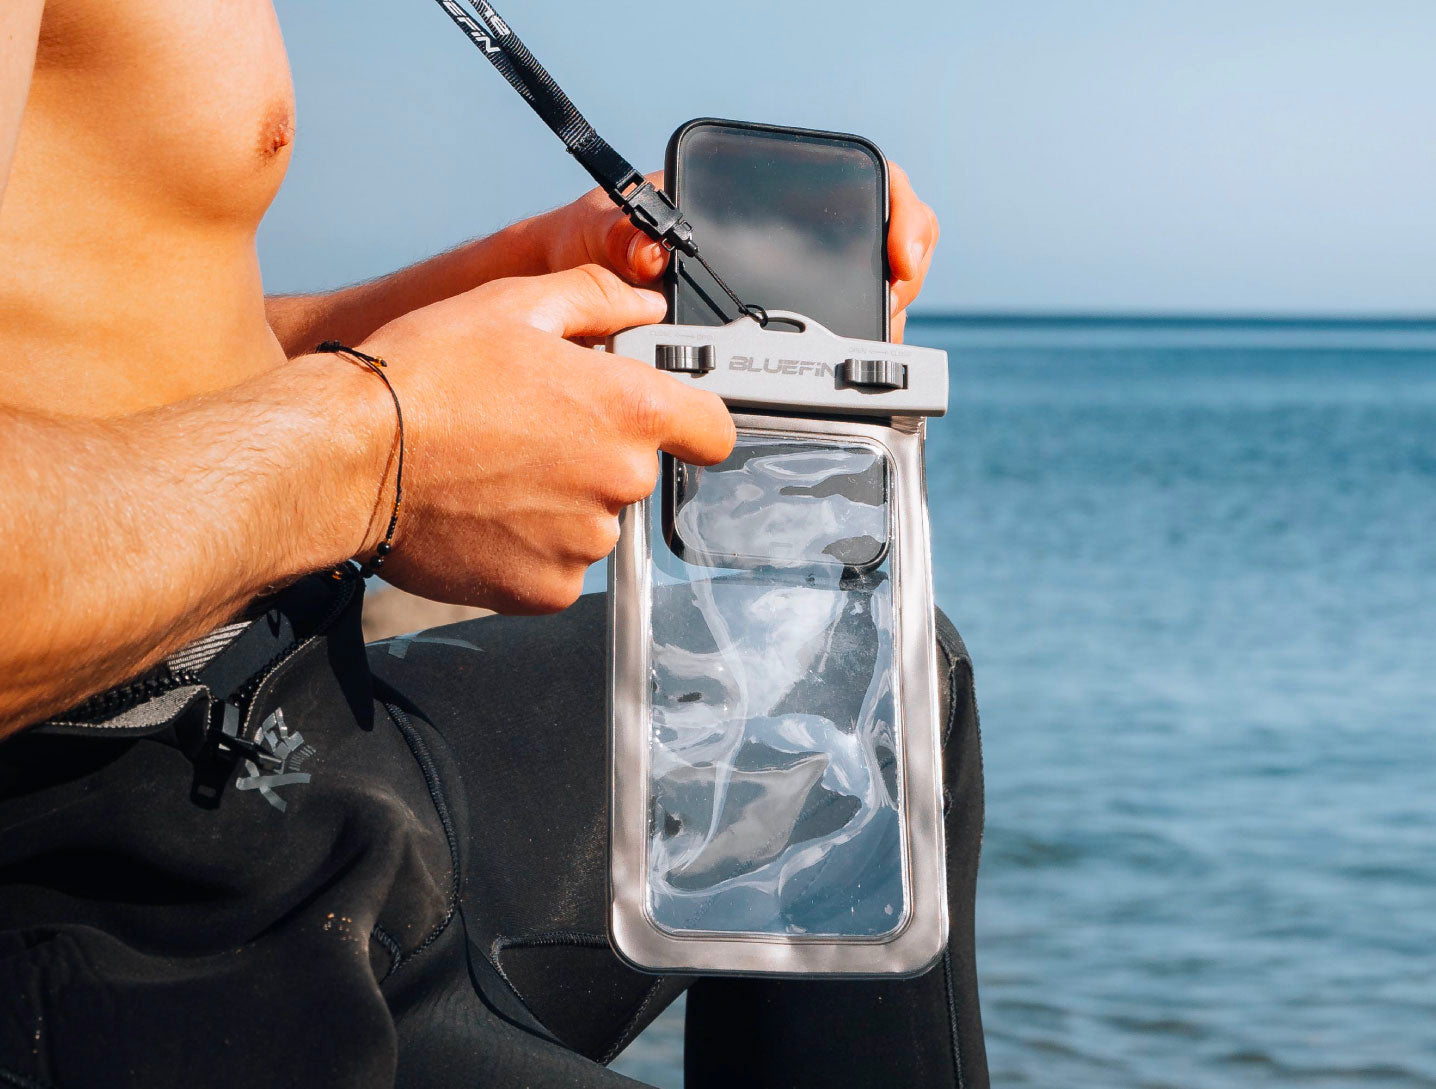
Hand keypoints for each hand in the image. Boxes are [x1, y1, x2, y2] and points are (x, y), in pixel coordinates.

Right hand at [353, 265, 734, 613]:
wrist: (349, 459)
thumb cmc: (424, 377)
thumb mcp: (514, 304)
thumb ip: (596, 298)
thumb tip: (641, 304)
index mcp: (629, 410)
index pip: (713, 430)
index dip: (691, 419)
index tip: (665, 417)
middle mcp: (619, 482)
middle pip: (638, 471)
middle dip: (597, 450)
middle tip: (531, 427)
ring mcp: (584, 543)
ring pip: (595, 519)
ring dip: (561, 499)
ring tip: (495, 467)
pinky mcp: (545, 590)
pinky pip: (559, 566)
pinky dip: (530, 545)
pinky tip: (485, 510)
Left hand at [547, 163, 940, 341]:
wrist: (561, 297)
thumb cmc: (579, 249)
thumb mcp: (592, 235)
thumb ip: (616, 237)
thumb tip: (650, 253)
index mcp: (743, 199)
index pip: (851, 183)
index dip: (894, 211)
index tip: (898, 251)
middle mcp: (770, 239)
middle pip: (870, 245)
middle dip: (900, 273)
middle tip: (896, 301)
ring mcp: (775, 287)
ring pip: (855, 300)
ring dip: (878, 321)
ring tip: (876, 347)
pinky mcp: (770, 336)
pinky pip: (824, 343)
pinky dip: (844, 358)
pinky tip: (844, 377)